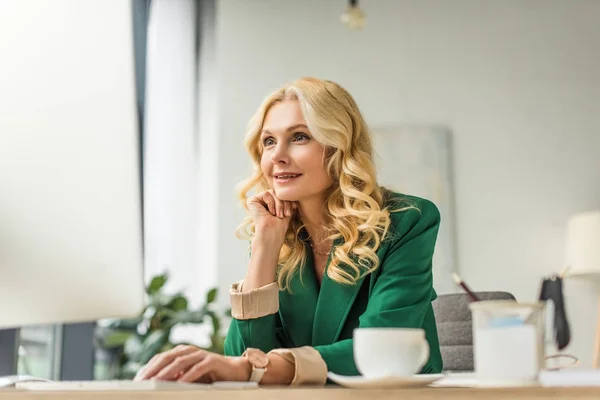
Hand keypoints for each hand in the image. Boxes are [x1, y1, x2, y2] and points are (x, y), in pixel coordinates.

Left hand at [134, 345, 250, 383]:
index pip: (160, 358)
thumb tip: (155, 383)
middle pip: (167, 358)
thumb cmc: (209, 374)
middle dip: (153, 370)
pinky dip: (187, 376)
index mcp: (181, 352)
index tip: (137, 380)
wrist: (234, 371)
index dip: (148, 368)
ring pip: (180, 362)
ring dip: (166, 373)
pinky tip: (180, 383)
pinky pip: (197, 368)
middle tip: (142, 381)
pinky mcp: (211, 361)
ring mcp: (200, 354)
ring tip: (156, 382)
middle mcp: (189, 350)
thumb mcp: (188, 376)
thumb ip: (174, 377)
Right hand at [247, 190, 296, 246]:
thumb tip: (292, 196)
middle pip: (277, 193)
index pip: (281, 195)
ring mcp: (257, 202)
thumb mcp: (286, 213)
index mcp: (270, 205)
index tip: (291, 211)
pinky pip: (266, 193)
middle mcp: (262, 202)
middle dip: (285, 203)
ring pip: (272, 192)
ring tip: (279, 215)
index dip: (288, 201)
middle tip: (285, 214)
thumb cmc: (278, 229)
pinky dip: (271, 202)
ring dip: (279, 204)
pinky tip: (270, 212)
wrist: (270, 237)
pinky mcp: (251, 201)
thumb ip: (287, 204)